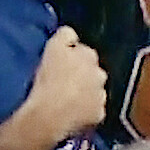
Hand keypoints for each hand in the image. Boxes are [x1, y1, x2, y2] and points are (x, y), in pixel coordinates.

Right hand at [0, 27, 106, 149]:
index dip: (71, 57)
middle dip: (82, 75)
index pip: (83, 51)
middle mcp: (100, 74)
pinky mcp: (98, 114)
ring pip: (94, 91)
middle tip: (63, 82)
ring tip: (66, 99)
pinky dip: (84, 111)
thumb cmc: (49, 78)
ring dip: (84, 93)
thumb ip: (65, 34)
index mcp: (89, 55)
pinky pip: (92, 111)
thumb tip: (72, 34)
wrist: (50, 113)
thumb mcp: (52, 46)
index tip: (60, 64)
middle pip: (91, 72)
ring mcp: (101, 95)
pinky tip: (70, 113)